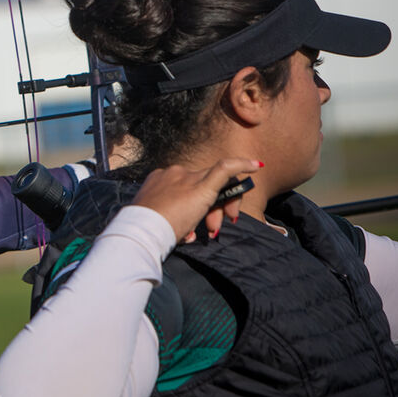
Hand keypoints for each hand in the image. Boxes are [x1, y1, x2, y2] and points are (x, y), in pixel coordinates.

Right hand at [131, 158, 262, 241]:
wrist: (141, 229)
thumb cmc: (145, 229)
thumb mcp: (156, 219)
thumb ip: (171, 218)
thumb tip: (185, 231)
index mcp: (161, 179)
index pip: (188, 184)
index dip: (198, 202)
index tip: (199, 222)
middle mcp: (175, 174)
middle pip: (203, 183)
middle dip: (213, 208)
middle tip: (213, 229)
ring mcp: (187, 179)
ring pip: (214, 184)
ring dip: (221, 207)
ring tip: (216, 227)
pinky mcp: (202, 186)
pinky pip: (225, 169)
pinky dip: (241, 165)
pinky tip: (256, 166)